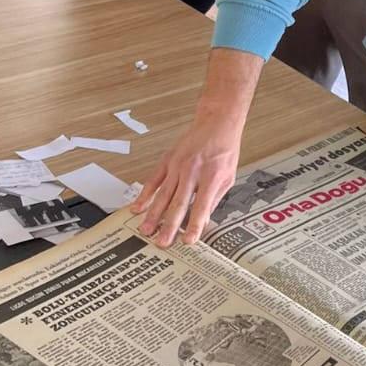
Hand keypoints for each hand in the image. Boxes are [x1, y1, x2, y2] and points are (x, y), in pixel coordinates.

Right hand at [133, 113, 242, 246]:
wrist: (216, 124)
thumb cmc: (224, 150)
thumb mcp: (228, 177)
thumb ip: (214, 199)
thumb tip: (204, 221)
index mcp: (211, 177)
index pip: (202, 207)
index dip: (195, 225)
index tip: (188, 240)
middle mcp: (193, 172)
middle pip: (179, 203)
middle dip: (169, 225)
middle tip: (162, 242)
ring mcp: (178, 166)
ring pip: (163, 194)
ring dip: (154, 214)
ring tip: (146, 230)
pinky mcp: (168, 161)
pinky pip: (153, 180)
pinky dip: (144, 194)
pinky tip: (138, 207)